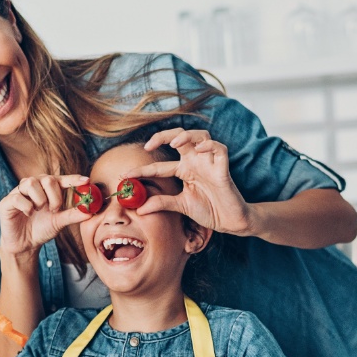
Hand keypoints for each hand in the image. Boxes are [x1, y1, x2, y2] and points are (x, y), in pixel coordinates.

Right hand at [0, 174, 92, 255]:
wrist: (25, 244)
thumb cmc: (42, 228)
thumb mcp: (59, 222)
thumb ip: (73, 215)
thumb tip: (90, 212)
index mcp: (47, 188)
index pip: (61, 179)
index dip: (73, 179)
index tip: (86, 181)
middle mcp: (34, 185)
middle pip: (48, 179)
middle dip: (55, 196)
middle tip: (54, 210)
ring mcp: (19, 192)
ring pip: (31, 183)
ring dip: (40, 199)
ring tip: (39, 211)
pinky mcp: (7, 201)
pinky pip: (18, 197)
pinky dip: (26, 207)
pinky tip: (28, 214)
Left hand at [123, 129, 254, 236]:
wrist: (230, 221)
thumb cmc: (209, 210)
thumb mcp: (181, 206)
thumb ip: (162, 203)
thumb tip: (139, 209)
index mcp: (184, 170)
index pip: (160, 166)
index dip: (142, 169)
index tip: (125, 175)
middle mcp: (195, 162)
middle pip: (180, 137)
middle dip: (163, 136)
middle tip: (149, 145)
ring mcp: (209, 163)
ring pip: (200, 136)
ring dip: (187, 135)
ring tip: (176, 142)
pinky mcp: (223, 168)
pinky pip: (219, 149)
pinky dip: (210, 145)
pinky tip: (200, 149)